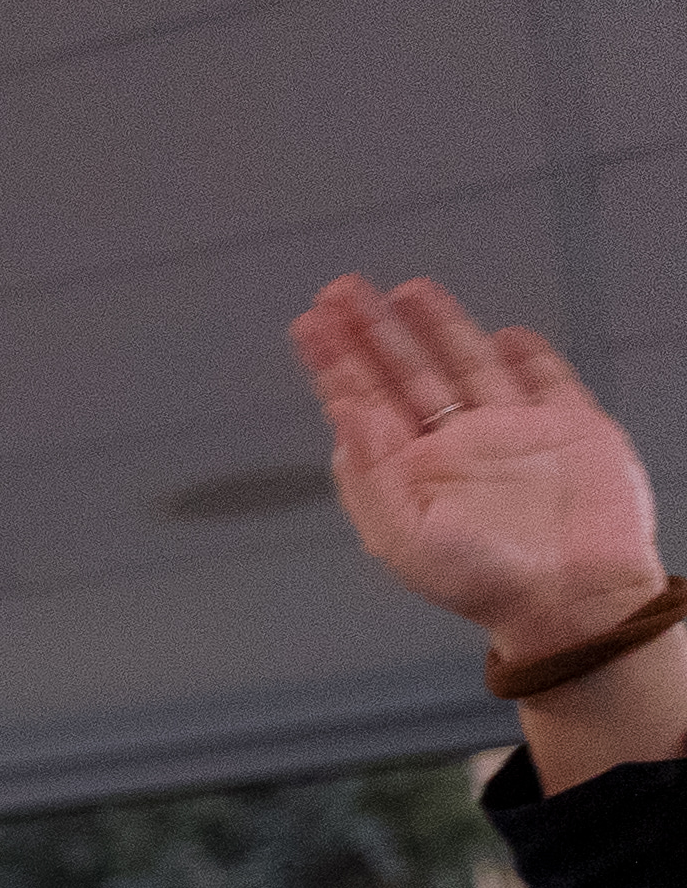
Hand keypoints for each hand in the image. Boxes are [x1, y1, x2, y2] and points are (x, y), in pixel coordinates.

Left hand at [292, 276, 660, 663]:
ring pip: (466, 365)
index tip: (310, 324)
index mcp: (411, 475)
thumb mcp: (409, 537)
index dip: (337, 363)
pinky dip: (525, 354)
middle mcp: (456, 450)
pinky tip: (503, 333)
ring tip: (404, 291)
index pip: (363, 404)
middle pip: (405, 374)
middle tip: (340, 290)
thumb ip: (371, 474)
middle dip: (371, 333)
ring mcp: (513, 435)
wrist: (578, 598)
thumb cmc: (488, 583)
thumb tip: (344, 414)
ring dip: (436, 328)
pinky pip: (544, 380)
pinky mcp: (570, 428)